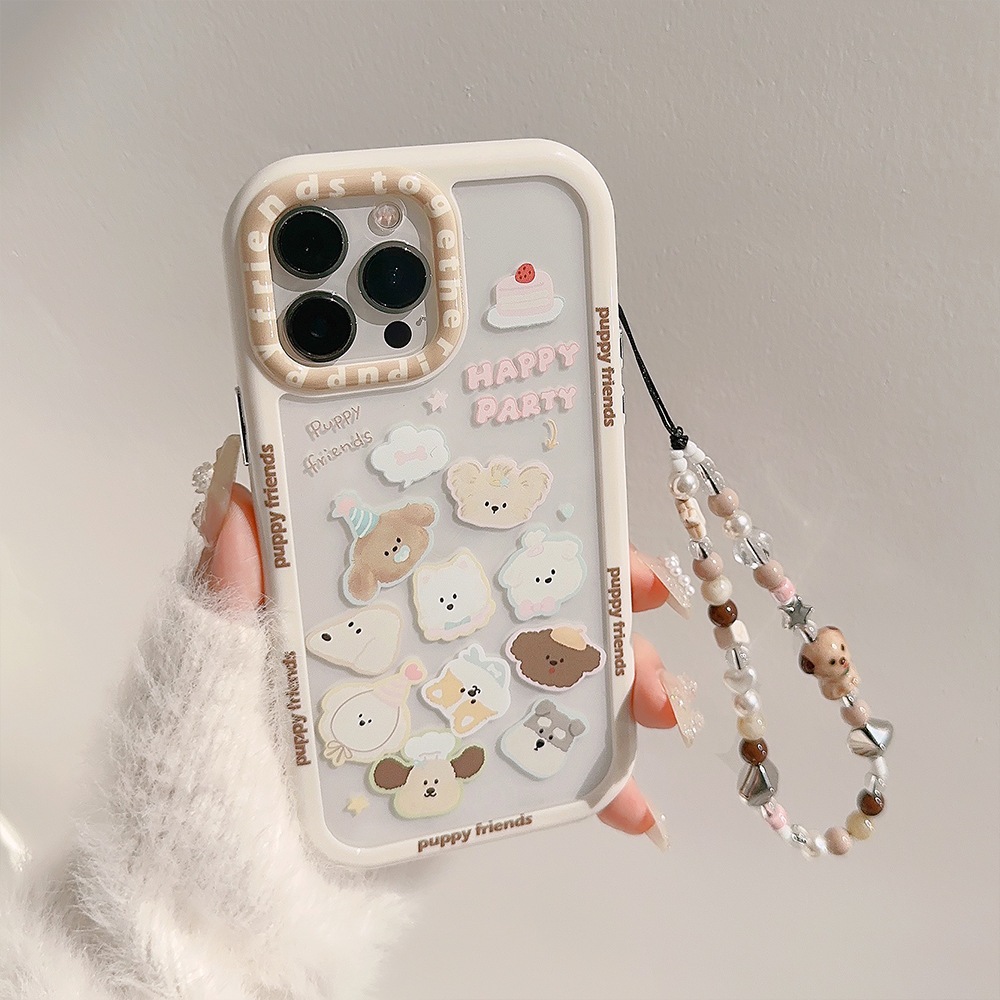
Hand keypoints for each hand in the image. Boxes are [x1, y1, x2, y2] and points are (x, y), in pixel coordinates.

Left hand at [202, 478, 677, 847]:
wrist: (216, 933)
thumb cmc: (194, 803)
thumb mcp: (201, 689)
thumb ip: (224, 604)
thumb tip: (236, 499)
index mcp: (354, 616)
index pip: (450, 545)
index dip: (525, 526)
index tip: (589, 522)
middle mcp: (408, 656)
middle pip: (519, 609)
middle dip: (597, 602)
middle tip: (649, 608)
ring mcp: (442, 722)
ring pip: (548, 686)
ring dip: (618, 687)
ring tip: (661, 709)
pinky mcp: (462, 787)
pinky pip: (541, 775)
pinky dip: (596, 788)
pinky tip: (636, 803)